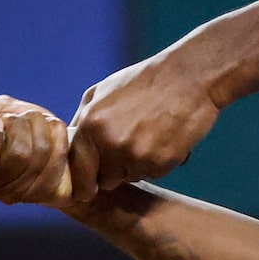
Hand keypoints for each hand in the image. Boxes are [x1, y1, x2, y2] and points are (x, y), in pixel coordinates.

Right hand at [0, 97, 75, 206]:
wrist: (42, 137)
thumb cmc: (10, 124)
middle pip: (18, 153)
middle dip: (21, 124)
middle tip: (19, 117)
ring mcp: (23, 196)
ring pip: (41, 151)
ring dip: (40, 124)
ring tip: (35, 120)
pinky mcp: (51, 193)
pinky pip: (59, 155)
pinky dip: (58, 133)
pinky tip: (52, 129)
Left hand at [66, 45, 223, 196]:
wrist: (189, 78)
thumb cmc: (145, 81)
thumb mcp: (102, 92)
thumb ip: (82, 120)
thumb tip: (69, 147)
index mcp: (90, 126)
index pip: (78, 170)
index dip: (85, 176)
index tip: (91, 181)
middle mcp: (109, 144)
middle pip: (104, 180)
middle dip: (113, 170)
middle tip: (129, 146)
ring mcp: (135, 157)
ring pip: (129, 178)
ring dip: (136, 165)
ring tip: (149, 135)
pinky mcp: (159, 164)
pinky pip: (152, 174)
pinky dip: (157, 162)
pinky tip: (164, 137)